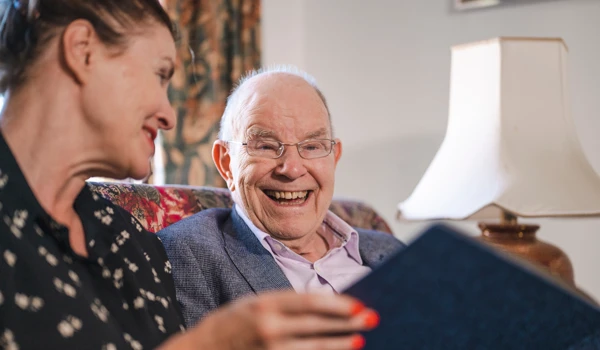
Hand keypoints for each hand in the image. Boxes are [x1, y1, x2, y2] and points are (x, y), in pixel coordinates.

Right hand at [159, 291, 378, 349]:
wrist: (204, 348)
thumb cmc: (234, 320)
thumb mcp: (257, 303)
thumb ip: (288, 304)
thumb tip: (327, 304)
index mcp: (266, 304)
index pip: (308, 302)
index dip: (336, 305)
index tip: (358, 304)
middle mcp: (268, 327)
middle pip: (316, 326)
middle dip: (346, 324)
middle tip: (370, 320)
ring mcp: (270, 349)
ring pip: (313, 349)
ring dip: (339, 345)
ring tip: (359, 341)